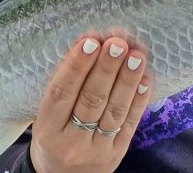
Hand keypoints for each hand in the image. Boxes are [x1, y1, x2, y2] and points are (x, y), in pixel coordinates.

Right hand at [30, 36, 151, 172]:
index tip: (90, 42)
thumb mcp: (48, 113)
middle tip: (117, 43)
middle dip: (106, 69)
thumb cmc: (55, 134)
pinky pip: (130, 124)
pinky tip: (145, 79)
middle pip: (90, 101)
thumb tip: (91, 41)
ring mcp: (97, 149)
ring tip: (136, 55)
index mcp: (47, 128)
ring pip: (113, 111)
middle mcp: (71, 141)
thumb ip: (66, 81)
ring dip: (127, 80)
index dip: (75, 67)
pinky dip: (139, 100)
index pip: (61, 94)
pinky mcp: (118, 152)